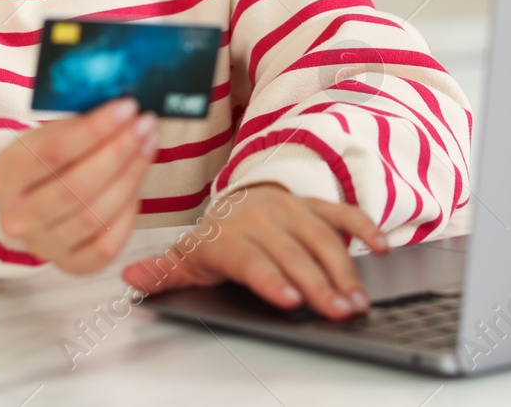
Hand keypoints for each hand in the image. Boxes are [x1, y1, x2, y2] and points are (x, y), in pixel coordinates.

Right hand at [0, 97, 157, 273]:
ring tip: (148, 147)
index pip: (52, 152)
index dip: (95, 130)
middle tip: (144, 126)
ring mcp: (41, 246)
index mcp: (3, 177)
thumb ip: (77, 126)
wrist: (23, 201)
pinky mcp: (68, 264)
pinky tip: (137, 185)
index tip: (126, 108)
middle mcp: (16, 217)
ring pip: (94, 216)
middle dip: (118, 153)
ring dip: (129, 178)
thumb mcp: (44, 136)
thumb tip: (125, 113)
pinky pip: (106, 246)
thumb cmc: (40, 161)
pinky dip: (128, 215)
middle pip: (76, 187)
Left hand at [121, 183, 390, 320]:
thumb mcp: (187, 256)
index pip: (254, 261)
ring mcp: (292, 210)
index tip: (290, 300)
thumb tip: (130, 277)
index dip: (272, 280)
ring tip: (359, 298)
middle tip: (339, 311)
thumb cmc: (216, 238)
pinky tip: (381, 248)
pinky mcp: (315, 204)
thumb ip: (164, 273)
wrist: (238, 199)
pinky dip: (363, 227)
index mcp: (230, 235)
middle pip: (295, 255)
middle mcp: (263, 219)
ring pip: (323, 238)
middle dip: (319, 284)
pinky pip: (342, 212)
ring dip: (345, 268)